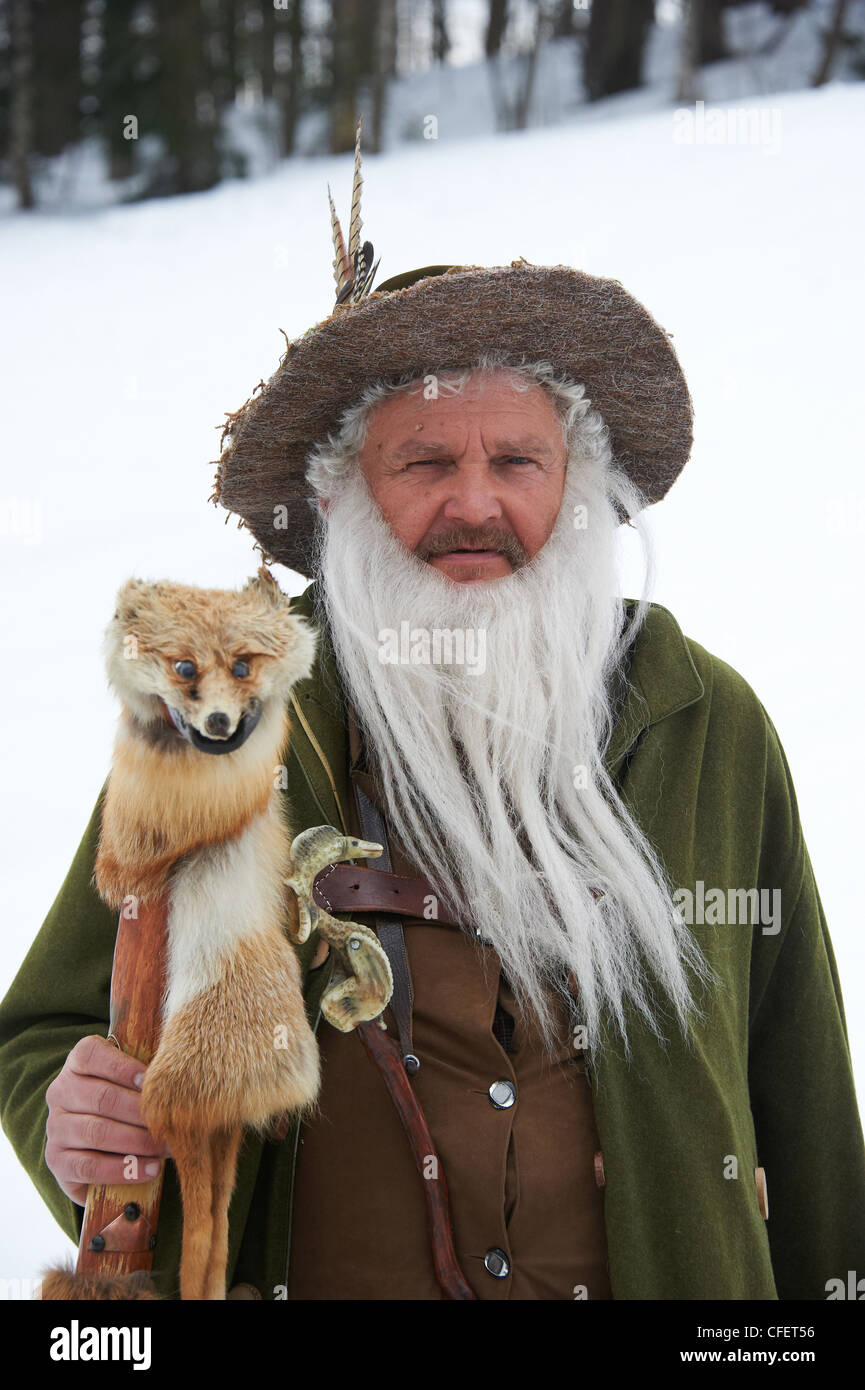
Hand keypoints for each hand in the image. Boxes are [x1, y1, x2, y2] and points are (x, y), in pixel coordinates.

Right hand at [45, 1035, 171, 1205]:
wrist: (98, 1146)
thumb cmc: (126, 1103)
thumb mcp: (131, 1081)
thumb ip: (147, 1074)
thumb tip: (179, 1077)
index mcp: (76, 1064)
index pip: (90, 1054)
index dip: (122, 1066)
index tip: (150, 1080)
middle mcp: (60, 1092)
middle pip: (101, 1098)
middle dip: (141, 1112)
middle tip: (171, 1122)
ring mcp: (55, 1128)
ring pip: (96, 1132)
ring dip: (137, 1142)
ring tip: (165, 1148)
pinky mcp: (57, 1161)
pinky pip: (89, 1166)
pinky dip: (123, 1170)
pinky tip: (150, 1169)